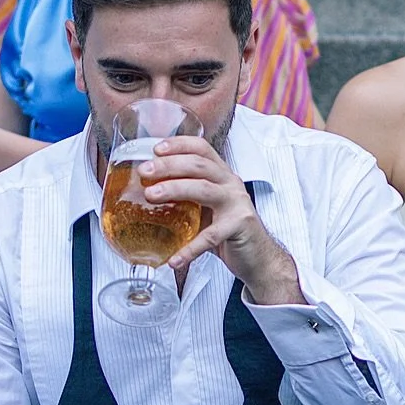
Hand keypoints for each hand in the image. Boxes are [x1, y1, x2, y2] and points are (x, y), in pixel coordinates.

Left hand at [139, 136, 303, 302]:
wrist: (259, 257)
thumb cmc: (229, 230)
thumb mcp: (208, 207)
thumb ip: (186, 198)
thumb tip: (147, 193)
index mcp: (222, 175)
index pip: (202, 149)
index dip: (179, 144)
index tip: (156, 149)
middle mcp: (231, 184)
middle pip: (199, 165)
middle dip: (169, 165)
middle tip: (145, 172)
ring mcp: (237, 204)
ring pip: (204, 189)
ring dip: (174, 189)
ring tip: (150, 196)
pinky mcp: (239, 226)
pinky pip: (210, 236)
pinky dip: (190, 249)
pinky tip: (174, 259)